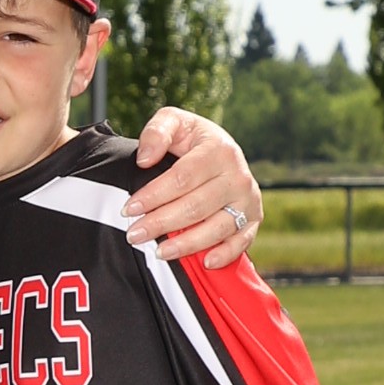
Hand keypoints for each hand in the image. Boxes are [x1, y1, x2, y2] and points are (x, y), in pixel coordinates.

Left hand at [127, 111, 264, 269]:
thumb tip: (144, 159)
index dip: (153, 195)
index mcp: (219, 150)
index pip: (181, 178)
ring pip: (216, 228)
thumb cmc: (192, 139)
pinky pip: (242, 241)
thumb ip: (156, 132)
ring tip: (159, 252)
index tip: (129, 209)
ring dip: (186, 244)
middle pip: (195, 207)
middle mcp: (238, 176)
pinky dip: (225, 254)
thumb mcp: (174, 122)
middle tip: (134, 235)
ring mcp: (248, 199)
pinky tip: (205, 262)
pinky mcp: (254, 218)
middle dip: (161, 223)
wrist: (221, 150)